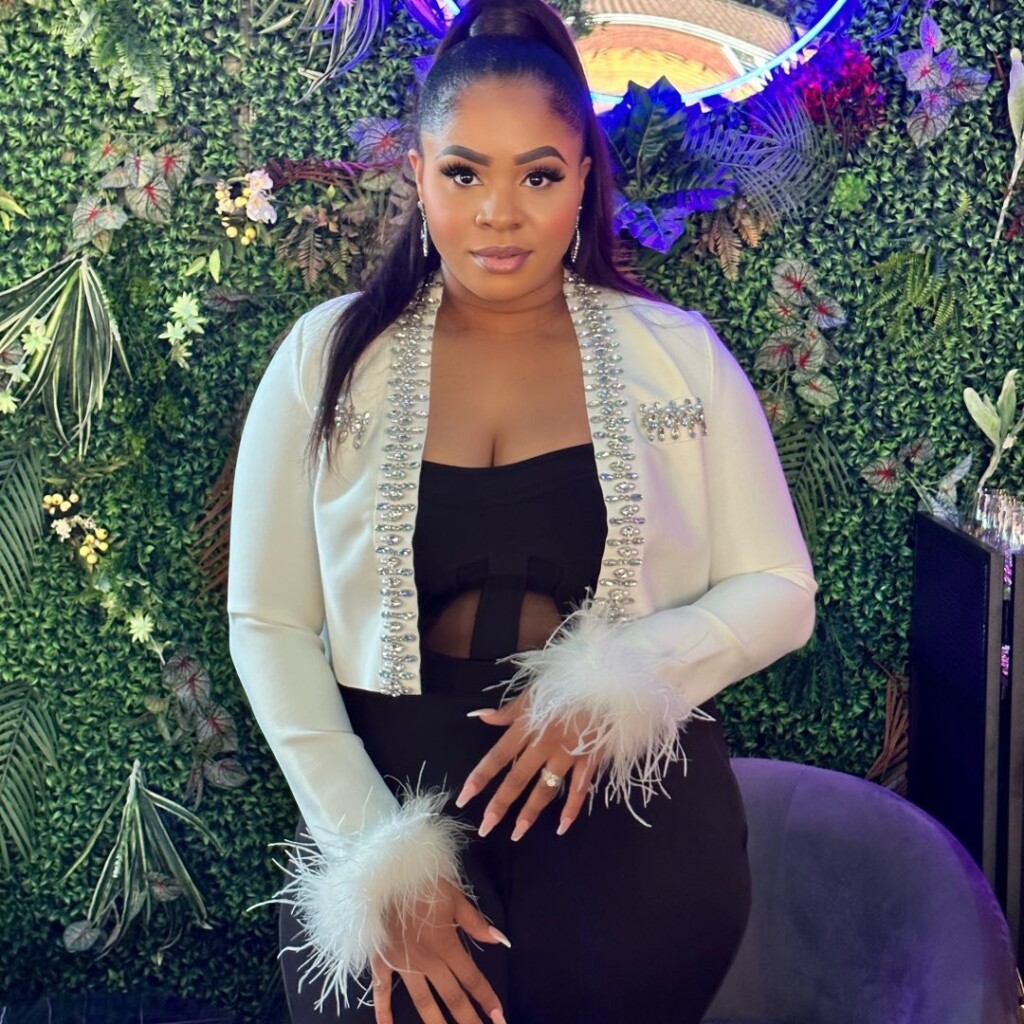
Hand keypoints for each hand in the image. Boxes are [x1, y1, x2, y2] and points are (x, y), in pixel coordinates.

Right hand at [370, 877, 508, 1023]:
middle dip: (468, 1019)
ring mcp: (402, 964)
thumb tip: (500, 940)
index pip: (471, 978)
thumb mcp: (453, 896)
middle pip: (451, 996)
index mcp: (446, 944)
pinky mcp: (381, 961)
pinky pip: (382, 991)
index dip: (486, 997)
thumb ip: (475, 922)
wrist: (383, 874)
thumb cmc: (421, 882)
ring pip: (423, 1002)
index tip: (499, 1016)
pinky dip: (383, 1012)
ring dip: (436, 1023)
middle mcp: (426, 961)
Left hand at [456, 690, 599, 840]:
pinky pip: (580, 788)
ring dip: (531, 812)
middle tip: (486, 828)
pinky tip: (562, 827)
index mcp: (528, 725)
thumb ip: (508, 710)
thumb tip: (479, 715)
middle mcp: (545, 743)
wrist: (608, 681)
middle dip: (501, 804)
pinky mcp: (591, 759)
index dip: (480, 777)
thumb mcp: (535, 691)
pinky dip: (572, 809)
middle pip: (518, 778)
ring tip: (517, 833)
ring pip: (546, 788)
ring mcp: (569, 753)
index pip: (498, 756)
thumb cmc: (568, 683)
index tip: (463, 798)